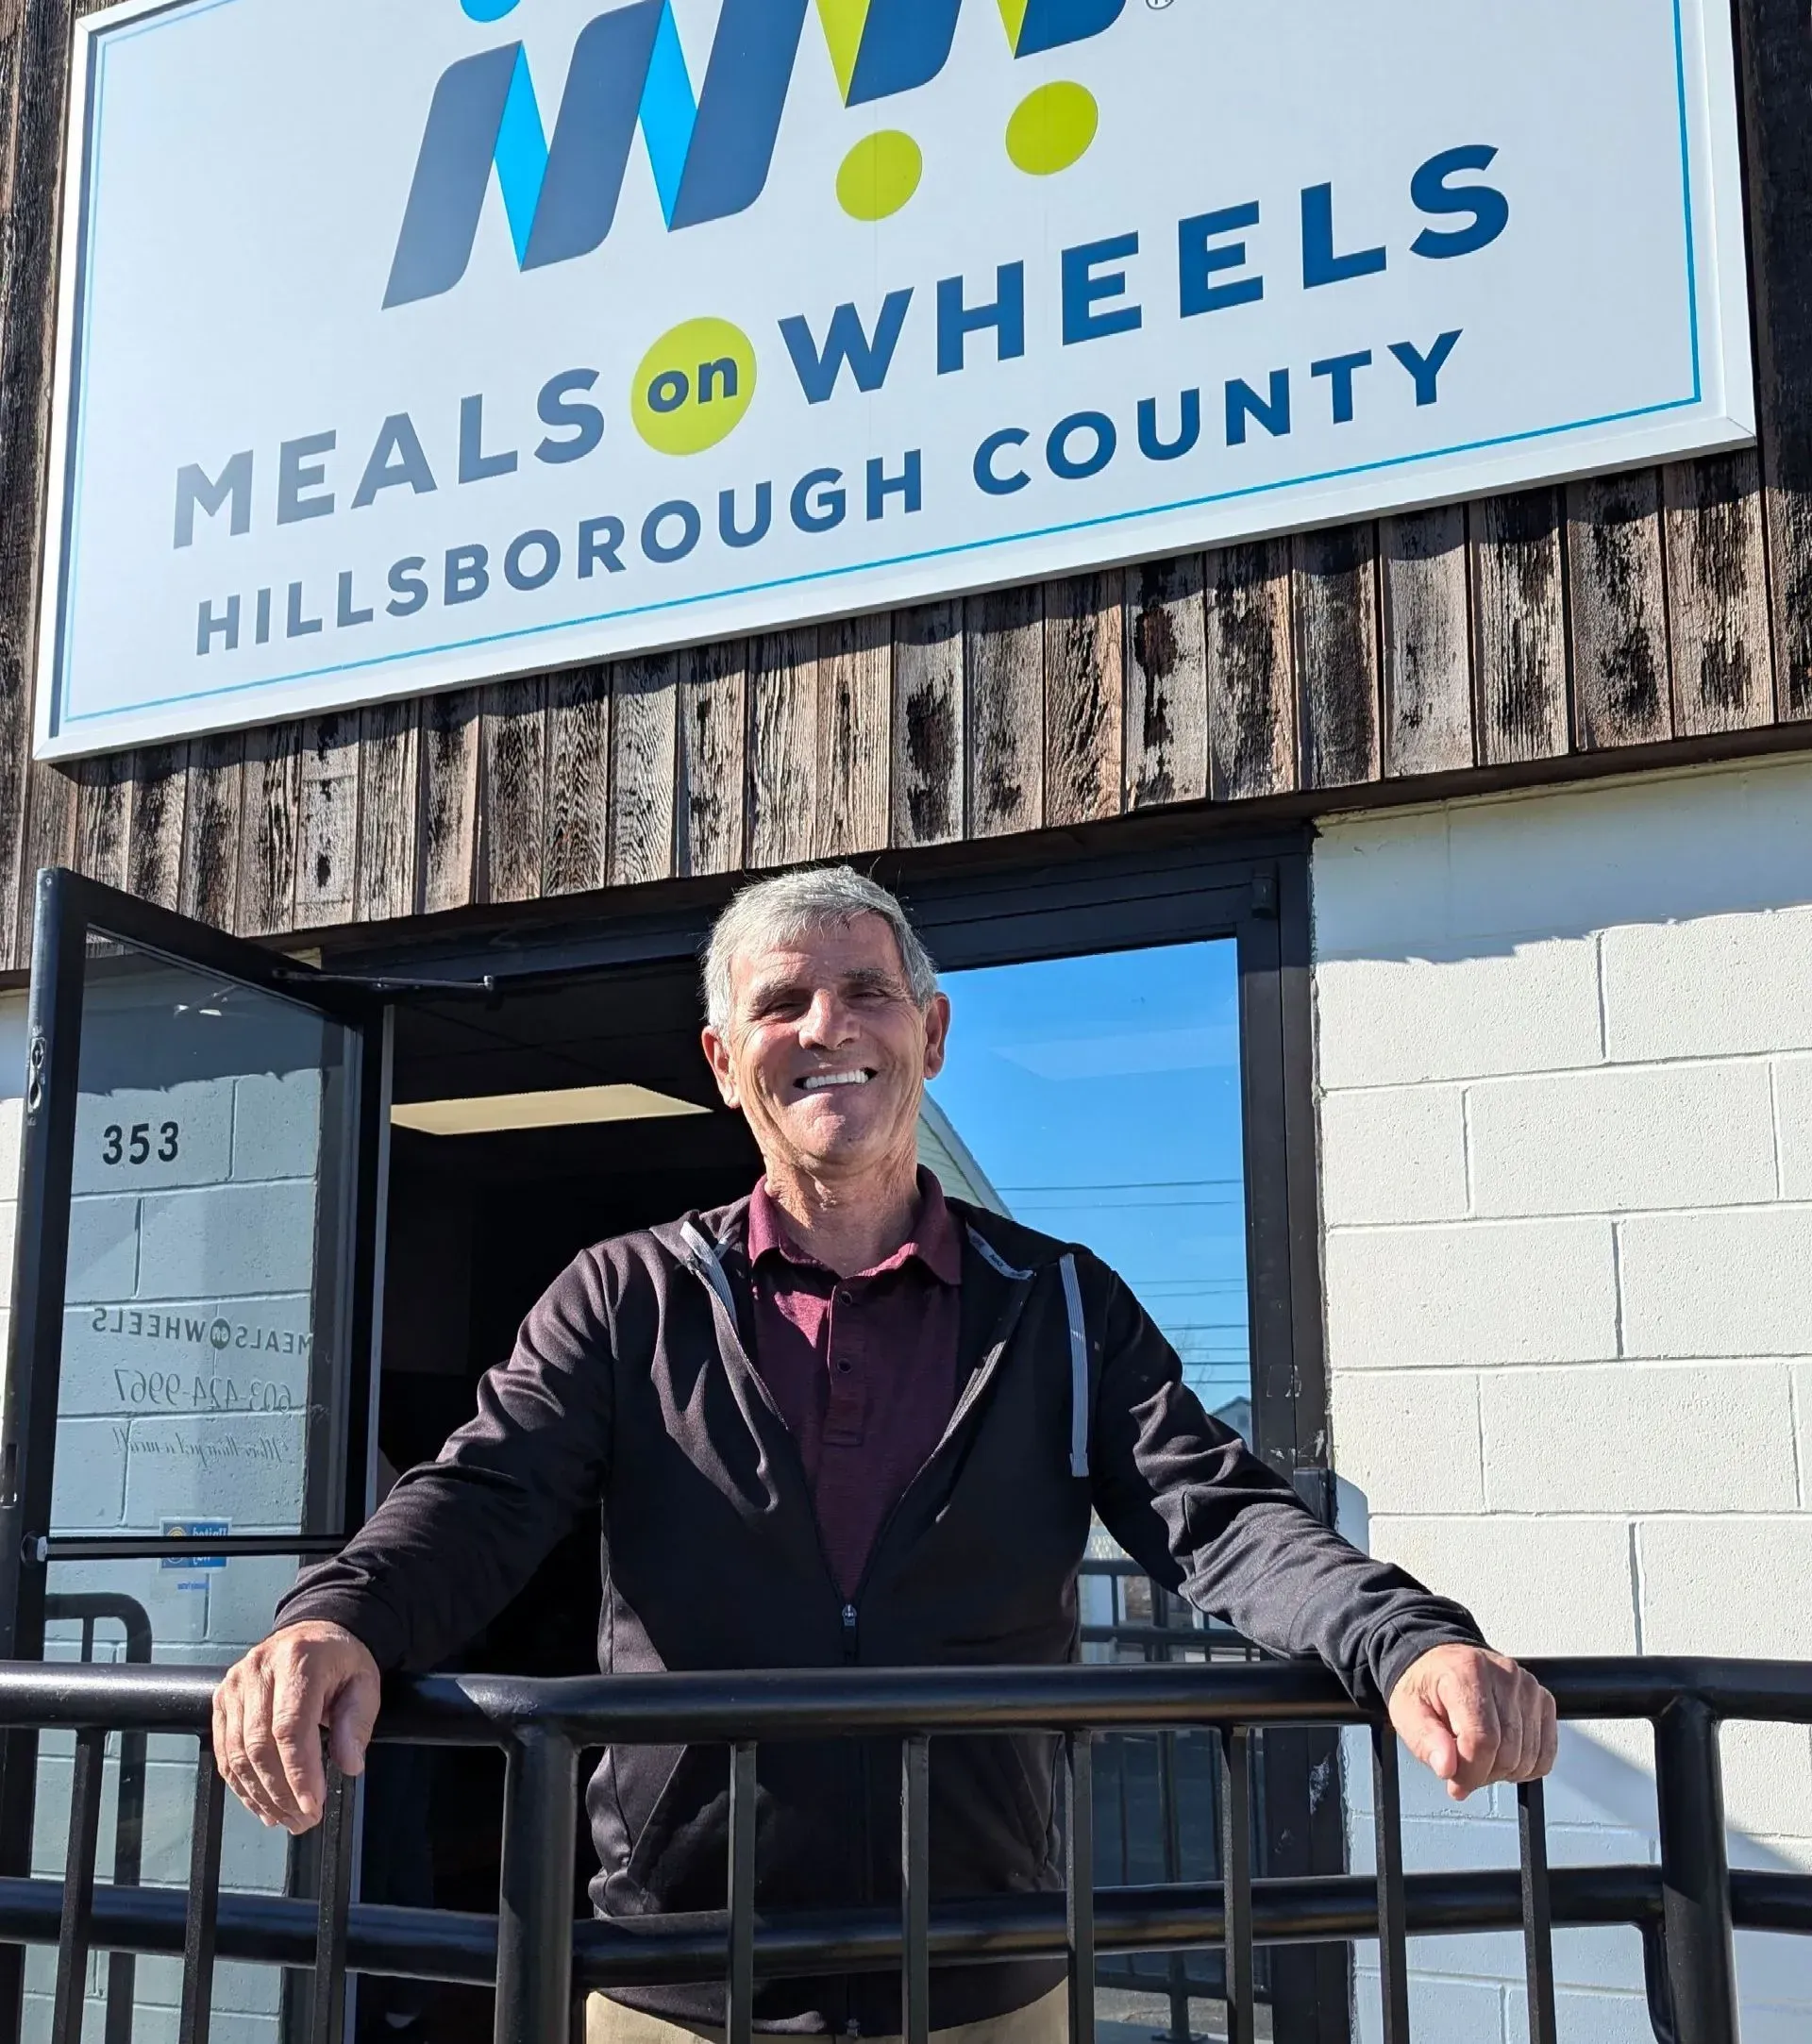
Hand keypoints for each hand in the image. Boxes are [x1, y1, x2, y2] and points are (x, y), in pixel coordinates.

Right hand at [212, 1621, 381, 1832]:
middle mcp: (259, 1670)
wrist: (313, 1633)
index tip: (312, 1803)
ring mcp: (235, 1686)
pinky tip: (263, 1804)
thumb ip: (359, 1722)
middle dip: (281, 1792)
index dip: (299, 1772)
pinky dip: (242, 1785)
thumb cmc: (339, 1660)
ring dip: (261, 1796)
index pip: (290, 1727)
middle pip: (259, 1745)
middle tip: (305, 1819)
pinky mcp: (221, 1701)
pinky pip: (225, 1753)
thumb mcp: (364, 1683)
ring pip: (237, 1755)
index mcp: (299, 1660)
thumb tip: (349, 1763)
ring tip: (288, 1818)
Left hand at [1387, 1645, 1557, 1801]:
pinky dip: (1526, 1767)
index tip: (1455, 1782)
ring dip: (1504, 1772)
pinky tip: (1503, 1757)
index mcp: (1467, 1672)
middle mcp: (1504, 1675)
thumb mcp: (1407, 1711)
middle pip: (1508, 1752)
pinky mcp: (1543, 1700)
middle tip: (1463, 1769)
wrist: (1442, 1663)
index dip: (1470, 1773)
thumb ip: (1424, 1740)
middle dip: (1483, 1774)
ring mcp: (1527, 1687)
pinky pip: (1546, 1753)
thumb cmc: (1427, 1686)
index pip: (1482, 1740)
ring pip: (1529, 1757)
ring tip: (1480, 1757)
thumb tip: (1446, 1767)